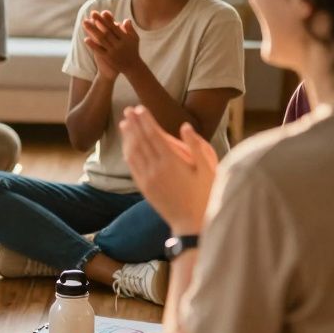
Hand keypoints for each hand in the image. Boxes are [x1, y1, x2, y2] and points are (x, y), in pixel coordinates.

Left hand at [82, 10, 141, 76]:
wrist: (132, 67)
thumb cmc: (133, 50)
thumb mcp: (135, 39)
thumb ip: (130, 29)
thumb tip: (126, 19)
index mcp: (125, 38)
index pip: (115, 27)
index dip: (109, 20)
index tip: (103, 12)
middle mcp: (119, 44)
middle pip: (107, 31)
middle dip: (99, 22)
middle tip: (92, 13)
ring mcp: (113, 51)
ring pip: (101, 39)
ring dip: (93, 30)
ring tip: (85, 22)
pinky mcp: (108, 58)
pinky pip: (99, 50)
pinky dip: (93, 45)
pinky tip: (85, 39)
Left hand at [119, 105, 216, 234]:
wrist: (191, 224)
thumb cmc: (206, 196)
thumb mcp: (208, 170)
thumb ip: (196, 147)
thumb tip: (185, 126)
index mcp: (171, 163)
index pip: (154, 135)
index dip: (146, 120)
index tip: (140, 108)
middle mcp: (156, 169)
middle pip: (140, 141)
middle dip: (134, 123)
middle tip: (128, 109)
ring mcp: (147, 179)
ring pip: (133, 153)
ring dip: (128, 136)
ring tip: (125, 123)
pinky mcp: (144, 188)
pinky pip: (132, 166)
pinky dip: (128, 152)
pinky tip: (127, 146)